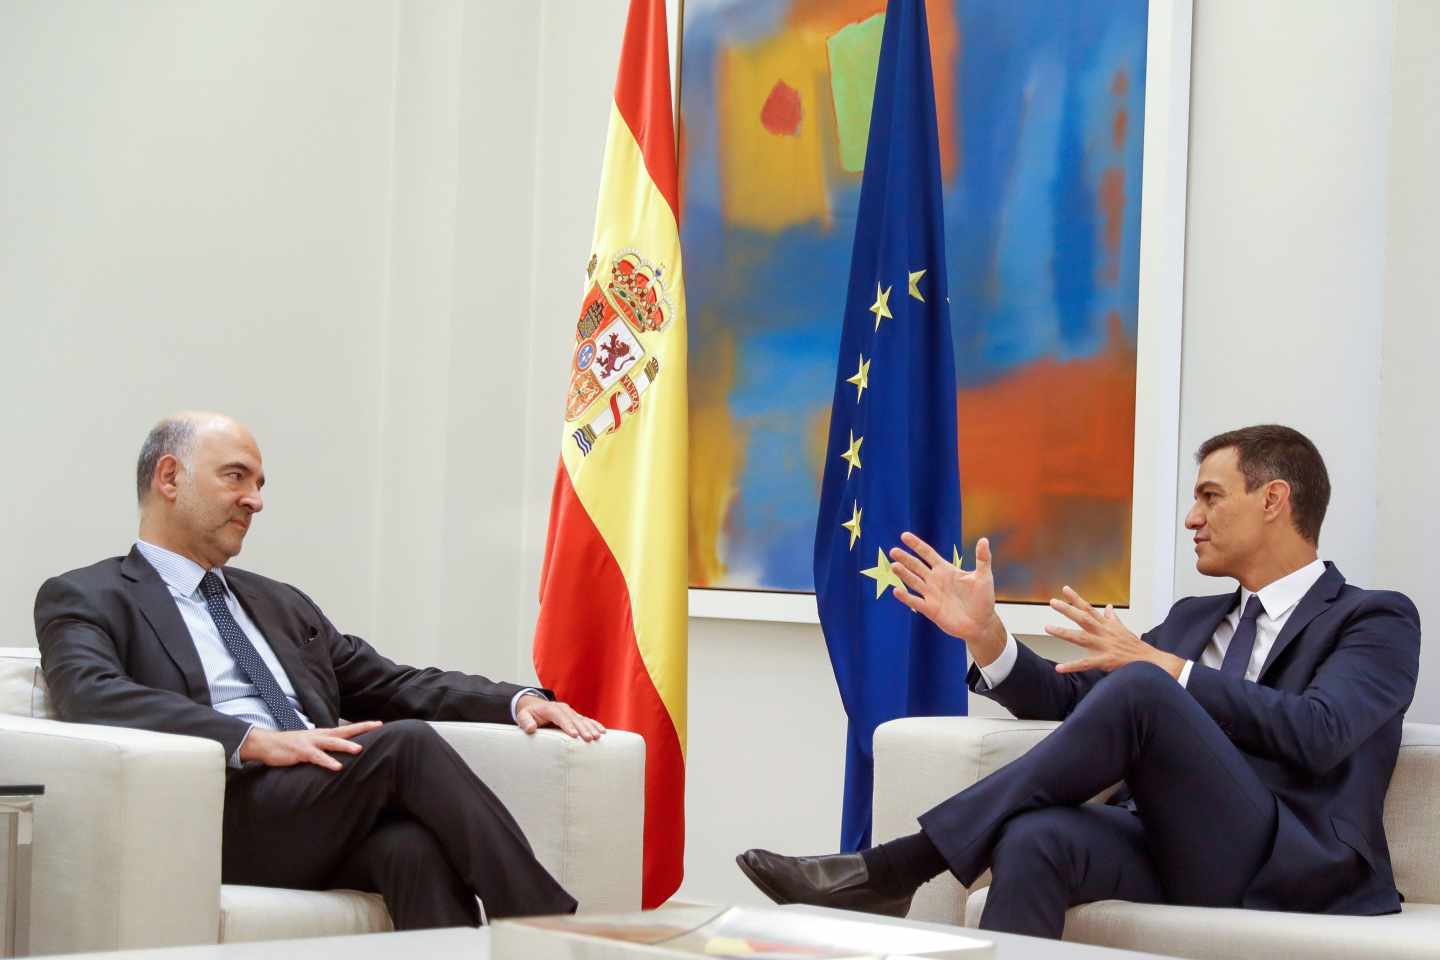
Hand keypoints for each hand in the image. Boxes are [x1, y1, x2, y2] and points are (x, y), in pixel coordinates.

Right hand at [239, 720, 382, 770]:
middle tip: (378, 726)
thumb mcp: (311, 744)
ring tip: (359, 750)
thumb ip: (325, 747)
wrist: (267, 744)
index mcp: (323, 734)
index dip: (362, 726)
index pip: (346, 729)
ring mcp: (310, 743)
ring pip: (331, 743)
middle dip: (361, 728)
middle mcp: (320, 735)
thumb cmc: (291, 746)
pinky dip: (327, 761)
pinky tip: (337, 766)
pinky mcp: (301, 752)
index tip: (379, 724)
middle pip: (344, 730)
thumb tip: (340, 753)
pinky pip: (317, 757)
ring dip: (345, 746)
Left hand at [515, 695, 605, 741]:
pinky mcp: (575, 717)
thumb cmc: (529, 715)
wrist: (535, 708)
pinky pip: (586, 720)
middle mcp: (563, 709)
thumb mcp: (523, 717)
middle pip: (574, 718)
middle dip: (583, 728)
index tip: (574, 734)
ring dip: (591, 727)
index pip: (560, 716)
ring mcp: (570, 712)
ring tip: (598, 736)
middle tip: (589, 738)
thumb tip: (531, 728)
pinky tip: (602, 731)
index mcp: (551, 708)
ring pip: (582, 719)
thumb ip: (525, 722)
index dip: (567, 725)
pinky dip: (594, 725)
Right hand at [888, 533, 1007, 663]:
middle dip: (905, 558)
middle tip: (893, 551)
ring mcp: (931, 595)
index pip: (927, 553)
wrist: (981, 624)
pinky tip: (897, 591)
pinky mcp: (930, 609)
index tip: (904, 536)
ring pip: (913, 581)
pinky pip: (915, 601)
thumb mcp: (984, 577)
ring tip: (893, 566)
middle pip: (916, 566)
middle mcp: (935, 580)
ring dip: (903, 574)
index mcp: (945, 570)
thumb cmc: (983, 599)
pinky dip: (906, 597)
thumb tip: (984, 540)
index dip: (916, 545)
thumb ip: (983, 559)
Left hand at [1046, 587, 1182, 677]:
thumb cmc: (1134, 646)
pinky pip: (1085, 663)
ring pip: (1080, 637)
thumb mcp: (1123, 629)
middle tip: (1053, 602)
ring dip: (1063, 633)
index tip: (1064, 589)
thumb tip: (1107, 606)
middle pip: (1083, 618)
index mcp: (1106, 625)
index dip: (1076, 599)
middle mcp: (1104, 632)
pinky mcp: (1105, 660)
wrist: (1151, 661)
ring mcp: (1104, 646)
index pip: (1089, 608)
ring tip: (1048, 628)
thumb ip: (1112, 618)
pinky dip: (1072, 666)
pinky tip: (1059, 668)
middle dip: (1067, 609)